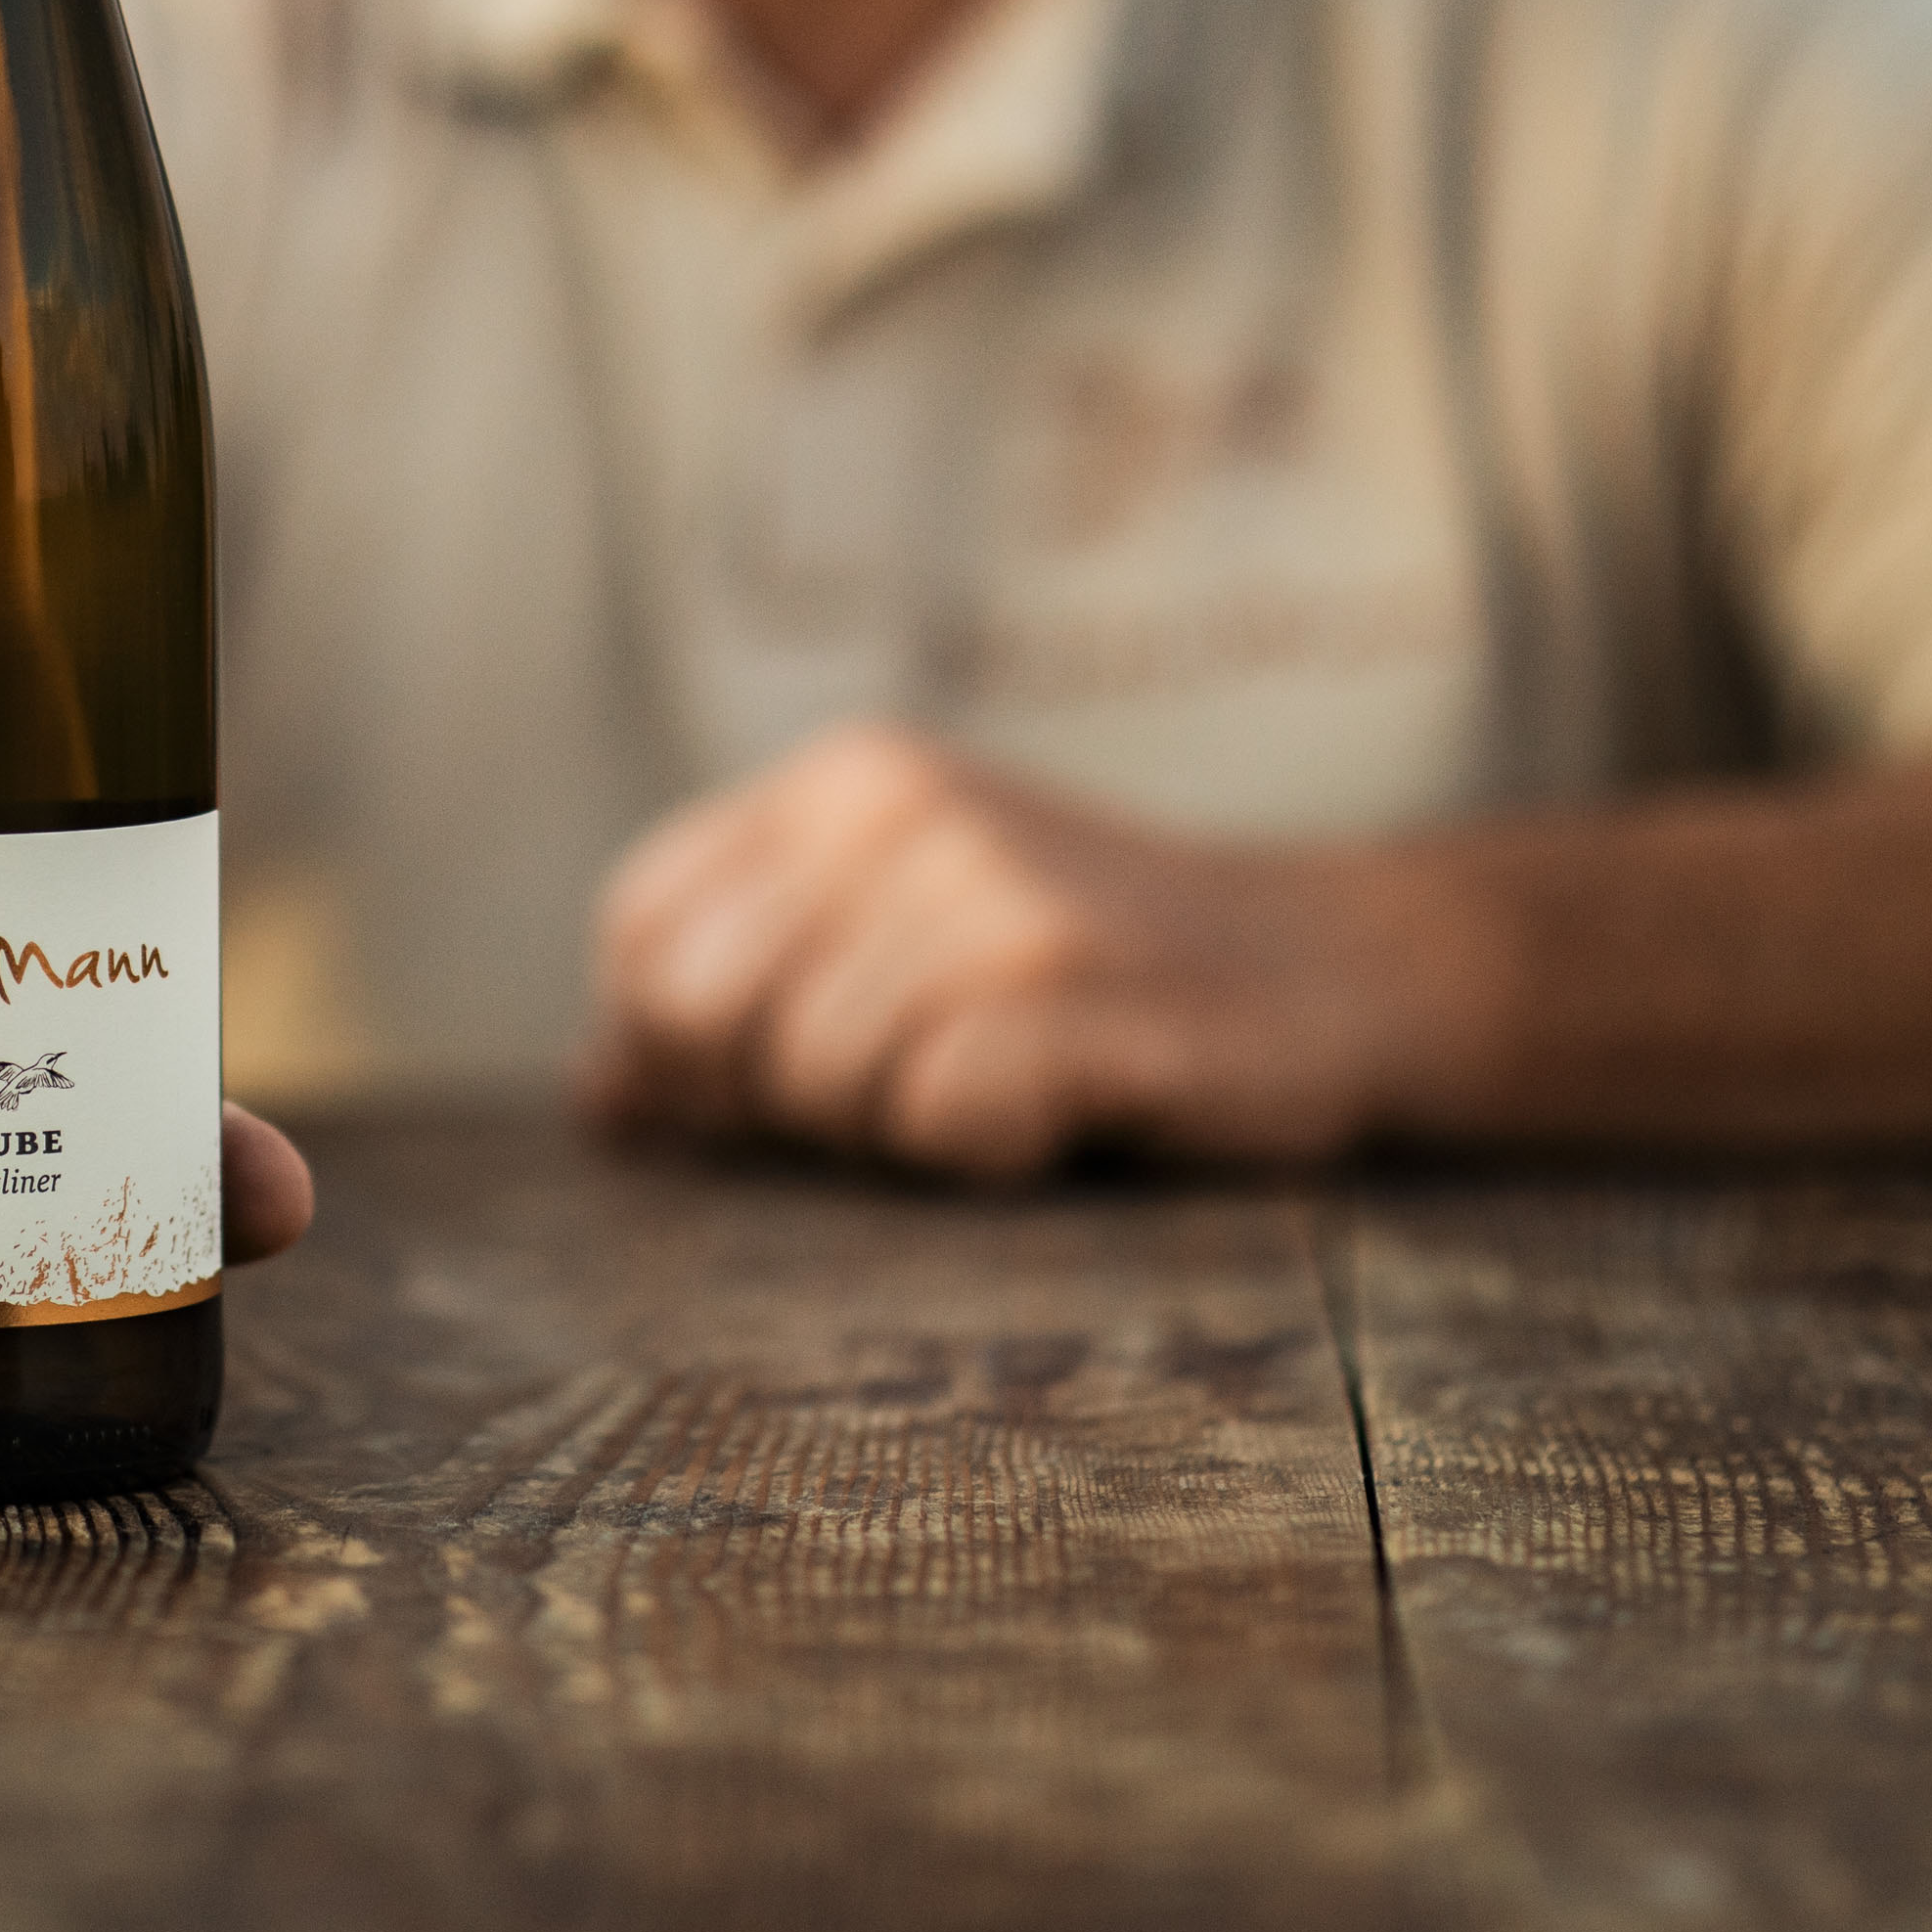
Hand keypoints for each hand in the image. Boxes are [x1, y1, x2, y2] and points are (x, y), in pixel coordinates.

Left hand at [578, 722, 1481, 1179]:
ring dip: (901, 1132)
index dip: (683, 1048)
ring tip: (1011, 1083)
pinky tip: (1060, 1112)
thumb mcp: (898, 952)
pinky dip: (987, 1150)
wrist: (1331, 969)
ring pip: (813, 1077)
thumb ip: (742, 1008)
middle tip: (915, 1082)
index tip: (793, 1073)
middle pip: (695, 1015)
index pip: (639, 937)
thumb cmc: (1087, 985)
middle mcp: (901, 804)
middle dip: (778, 1098)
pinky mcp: (1080, 980)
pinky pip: (936, 1113)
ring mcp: (994, 883)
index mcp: (837, 781)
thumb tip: (600, 1095)